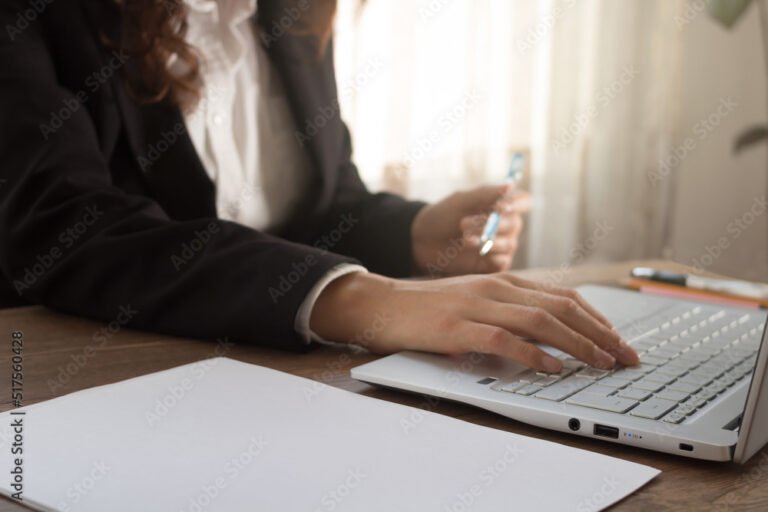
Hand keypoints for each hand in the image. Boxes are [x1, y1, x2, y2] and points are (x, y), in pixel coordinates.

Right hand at [311, 272, 638, 371]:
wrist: (381, 303)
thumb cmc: (428, 308)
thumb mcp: (475, 303)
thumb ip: (507, 312)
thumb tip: (545, 337)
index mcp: (503, 282)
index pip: (563, 296)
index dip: (596, 318)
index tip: (619, 339)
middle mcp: (496, 288)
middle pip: (561, 306)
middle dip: (601, 332)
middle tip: (626, 356)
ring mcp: (477, 305)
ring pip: (541, 320)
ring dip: (578, 343)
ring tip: (602, 362)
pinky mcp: (457, 325)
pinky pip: (504, 338)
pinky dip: (534, 354)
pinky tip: (553, 368)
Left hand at [410, 184, 531, 275]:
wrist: (421, 240)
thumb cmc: (442, 216)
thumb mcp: (461, 201)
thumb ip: (486, 194)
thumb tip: (510, 185)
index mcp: (500, 206)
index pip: (523, 201)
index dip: (516, 204)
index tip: (499, 207)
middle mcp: (505, 226)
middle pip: (514, 224)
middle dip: (489, 224)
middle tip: (463, 223)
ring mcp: (499, 246)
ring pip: (507, 244)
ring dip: (485, 240)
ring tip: (463, 239)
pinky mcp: (491, 265)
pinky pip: (502, 263)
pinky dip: (492, 258)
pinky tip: (478, 254)